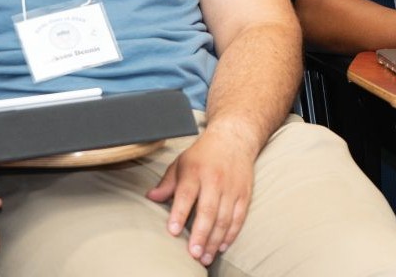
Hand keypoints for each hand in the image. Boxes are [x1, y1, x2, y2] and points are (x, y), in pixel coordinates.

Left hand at [147, 122, 258, 266]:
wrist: (234, 138)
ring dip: (215, 240)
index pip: (186, 195)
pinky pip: (239, 217)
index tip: (173, 231)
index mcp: (195, 172)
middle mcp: (214, 180)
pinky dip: (231, 233)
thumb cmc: (204, 153)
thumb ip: (167, 183)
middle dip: (201, 234)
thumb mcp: (181, 162)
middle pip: (208, 210)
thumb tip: (151, 197)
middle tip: (194, 254)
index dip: (179, 214)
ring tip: (206, 257)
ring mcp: (231, 188)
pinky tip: (222, 245)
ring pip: (224, 218)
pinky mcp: (244, 193)